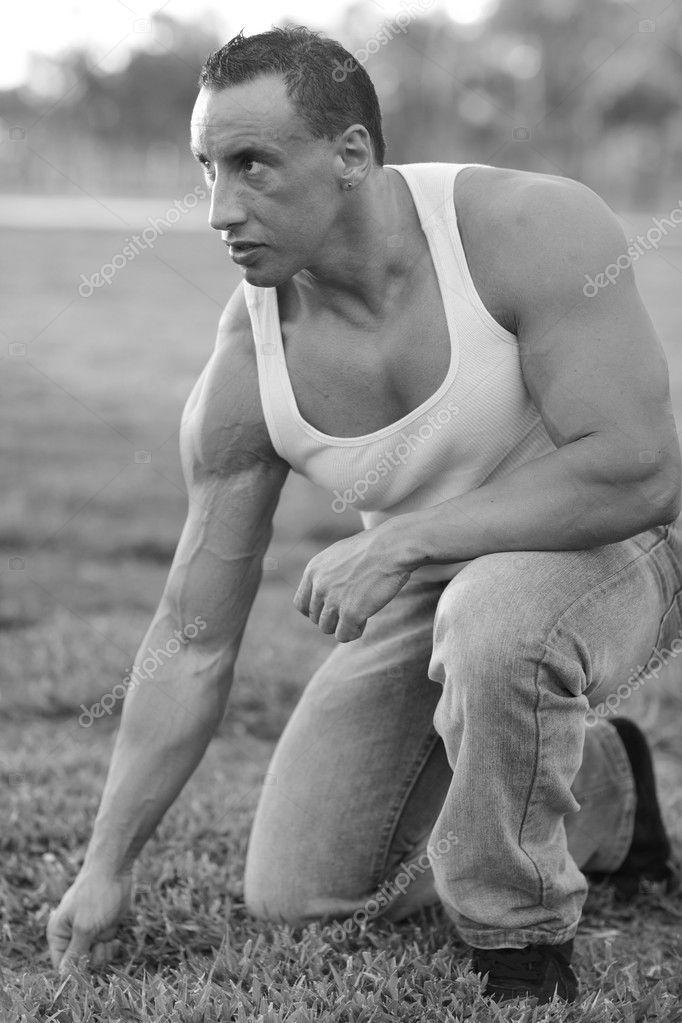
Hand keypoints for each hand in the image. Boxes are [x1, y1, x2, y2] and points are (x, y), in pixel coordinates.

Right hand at [47, 868, 132, 973]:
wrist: (114, 871)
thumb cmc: (95, 896)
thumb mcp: (84, 927)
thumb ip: (75, 953)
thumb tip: (64, 976)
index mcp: (58, 934)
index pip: (61, 965)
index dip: (74, 971)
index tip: (88, 968)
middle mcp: (71, 935)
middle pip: (79, 963)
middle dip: (92, 960)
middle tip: (100, 946)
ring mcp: (88, 932)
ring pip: (94, 958)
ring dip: (103, 955)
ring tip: (108, 941)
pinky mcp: (103, 929)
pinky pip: (105, 949)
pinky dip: (111, 948)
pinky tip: (116, 941)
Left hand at [293, 527, 411, 641]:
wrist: (392, 547)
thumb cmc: (373, 548)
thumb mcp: (339, 554)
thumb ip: (327, 573)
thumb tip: (324, 593)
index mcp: (313, 570)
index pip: (301, 604)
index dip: (315, 611)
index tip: (330, 610)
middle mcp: (319, 585)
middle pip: (315, 618)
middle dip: (333, 617)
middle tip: (352, 608)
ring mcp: (334, 600)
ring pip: (326, 628)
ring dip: (343, 625)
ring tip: (360, 613)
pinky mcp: (350, 612)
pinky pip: (344, 635)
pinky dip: (354, 631)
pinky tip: (365, 620)